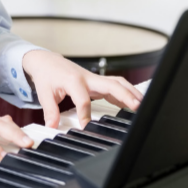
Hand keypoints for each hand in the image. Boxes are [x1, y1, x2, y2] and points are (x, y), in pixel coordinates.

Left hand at [22, 49, 143, 128]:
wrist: (46, 60)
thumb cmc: (46, 74)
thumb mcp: (44, 93)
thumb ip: (50, 111)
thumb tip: (52, 126)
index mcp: (73, 80)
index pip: (83, 100)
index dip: (85, 115)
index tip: (86, 127)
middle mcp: (87, 78)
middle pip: (111, 85)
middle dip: (126, 96)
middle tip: (138, 108)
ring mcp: (94, 79)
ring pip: (117, 83)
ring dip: (131, 92)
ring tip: (143, 105)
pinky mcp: (97, 82)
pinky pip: (115, 86)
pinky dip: (126, 93)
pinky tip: (133, 103)